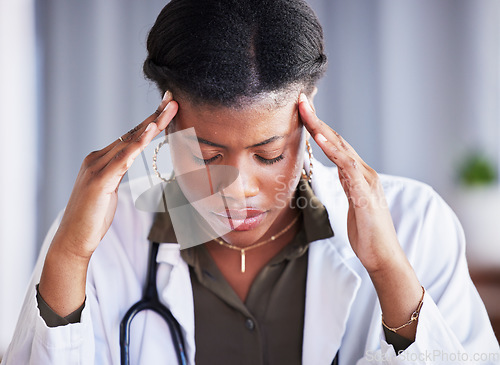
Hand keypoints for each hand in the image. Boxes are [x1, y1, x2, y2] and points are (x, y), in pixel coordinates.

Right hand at [53, 91, 177, 258]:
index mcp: (100, 160)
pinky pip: (123, 159)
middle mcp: (97, 158)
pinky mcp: (98, 181)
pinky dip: (137, 143)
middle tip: (173, 98)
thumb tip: (127, 164)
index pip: (130, 136)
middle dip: (154, 115)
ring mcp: (96, 168)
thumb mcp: (109, 190)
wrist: (73, 240)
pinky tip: (150, 131)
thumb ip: (116, 173)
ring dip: (152, 123)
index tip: (166, 107)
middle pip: (131, 133)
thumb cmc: (92, 218)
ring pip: (129, 141)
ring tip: (169, 108)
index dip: (149, 121)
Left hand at [298, 93, 405, 273]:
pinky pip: (347, 168)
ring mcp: (367, 182)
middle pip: (338, 140)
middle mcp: (364, 173)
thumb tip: (337, 174)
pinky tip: (319, 139)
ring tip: (305, 111)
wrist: (383, 256)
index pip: (336, 146)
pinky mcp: (365, 195)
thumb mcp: (353, 204)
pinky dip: (334, 151)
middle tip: (300, 100)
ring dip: (322, 129)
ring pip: (341, 148)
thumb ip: (347, 186)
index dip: (319, 128)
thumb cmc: (367, 233)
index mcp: (358, 175)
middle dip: (318, 119)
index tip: (303, 112)